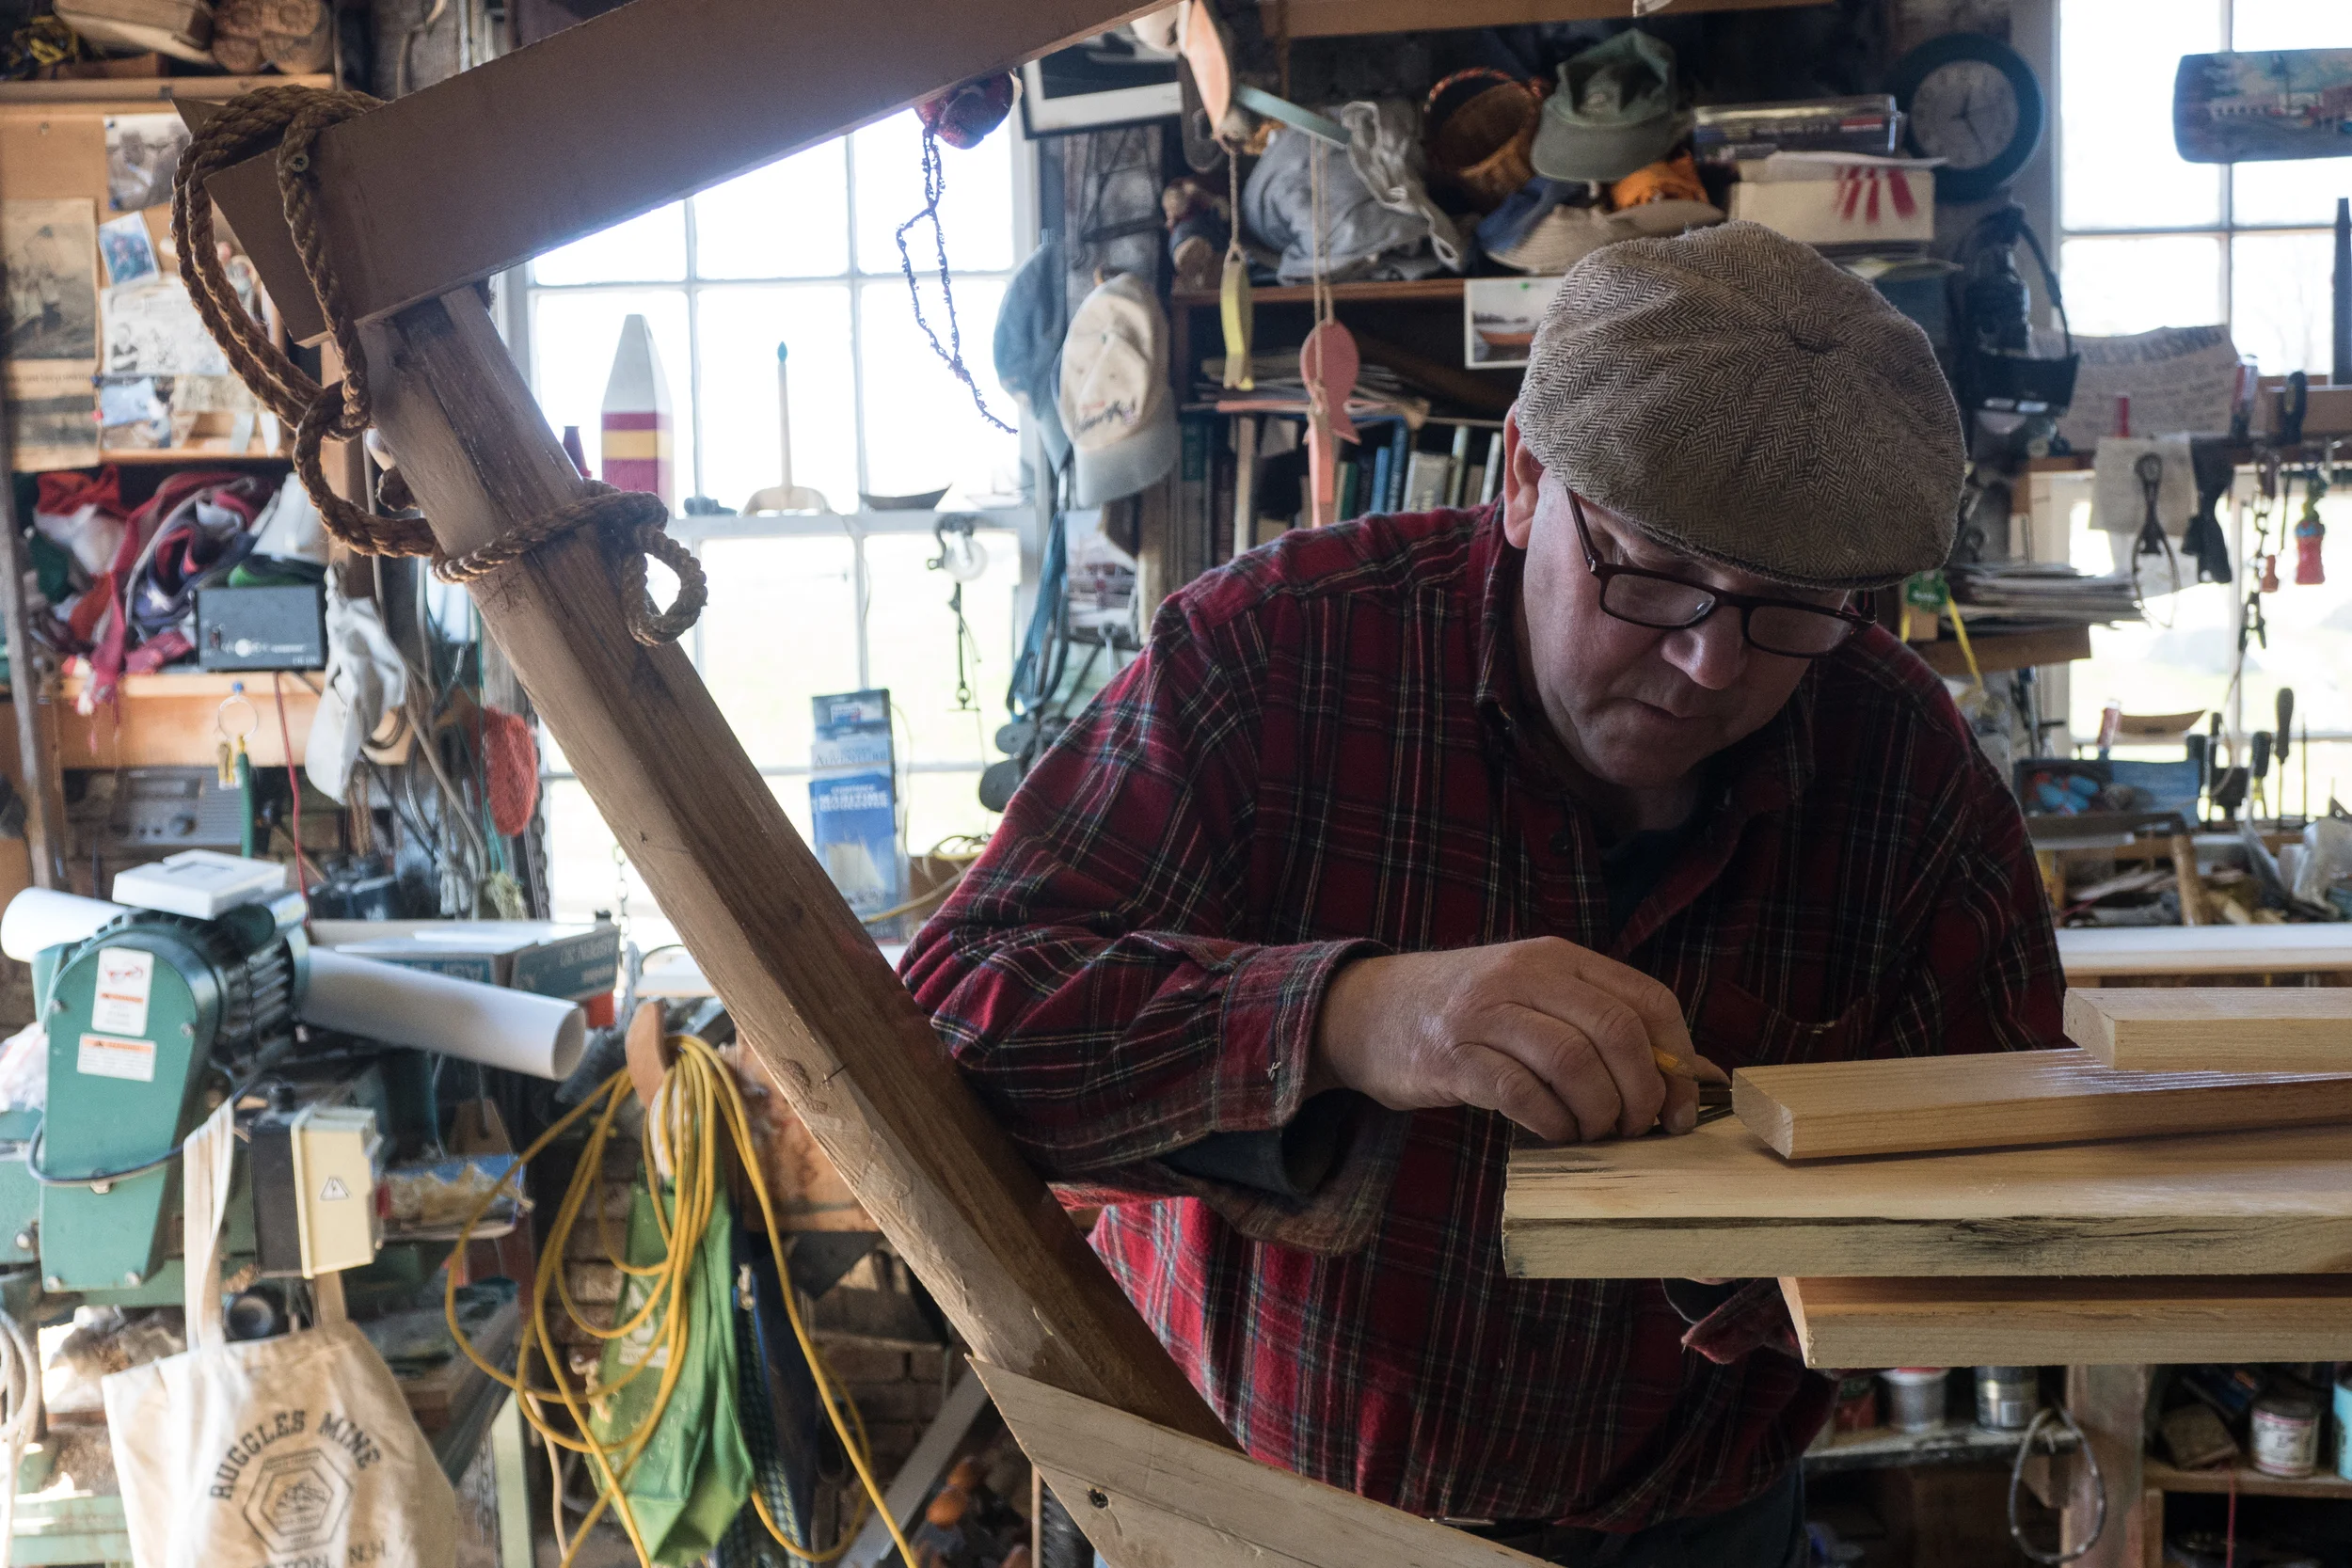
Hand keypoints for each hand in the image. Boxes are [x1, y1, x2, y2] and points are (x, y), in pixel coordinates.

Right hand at [1310, 936, 1726, 1143]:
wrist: (1367, 1009)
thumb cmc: (1467, 1015)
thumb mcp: (1534, 998)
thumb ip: (1598, 1023)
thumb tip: (1691, 1075)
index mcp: (1557, 958)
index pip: (1647, 999)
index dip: (1678, 1058)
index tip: (1678, 1106)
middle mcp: (1525, 975)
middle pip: (1617, 1032)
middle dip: (1641, 1093)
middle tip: (1635, 1128)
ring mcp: (1485, 1012)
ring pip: (1574, 1063)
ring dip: (1598, 1114)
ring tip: (1592, 1133)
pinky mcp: (1451, 1055)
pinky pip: (1521, 1094)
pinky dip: (1551, 1123)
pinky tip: (1552, 1134)